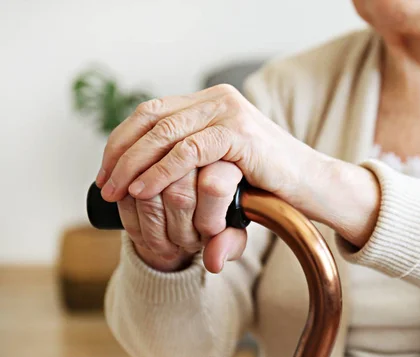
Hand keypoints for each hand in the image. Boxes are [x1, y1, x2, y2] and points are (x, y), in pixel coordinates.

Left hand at [99, 84, 379, 263]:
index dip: (122, 140)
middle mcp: (218, 99)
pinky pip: (188, 151)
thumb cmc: (268, 182)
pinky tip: (143, 189)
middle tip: (104, 184)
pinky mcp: (239, 133)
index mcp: (211, 102)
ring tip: (116, 191)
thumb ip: (189, 162)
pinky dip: (161, 171)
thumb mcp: (220, 168)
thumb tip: (144, 179)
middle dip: (119, 153)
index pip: (151, 112)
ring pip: (164, 132)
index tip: (106, 171)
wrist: (311, 187)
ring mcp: (229, 112)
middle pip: (151, 118)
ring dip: (133, 164)